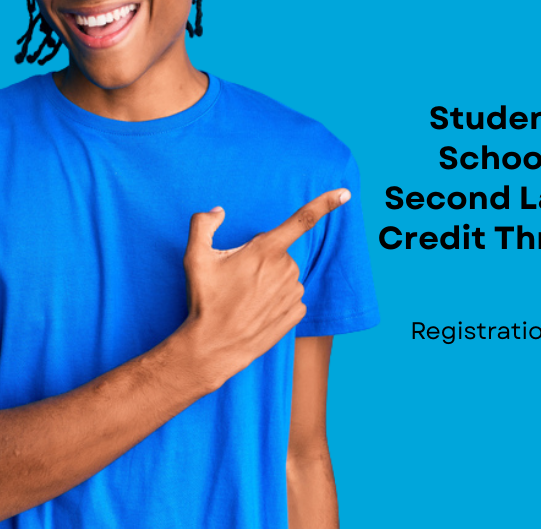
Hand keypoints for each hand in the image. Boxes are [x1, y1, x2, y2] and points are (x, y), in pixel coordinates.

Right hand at [176, 189, 350, 389]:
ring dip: (270, 281)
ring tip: (245, 298)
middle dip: (264, 260)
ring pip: (286, 276)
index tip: (345, 193)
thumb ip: (203, 225)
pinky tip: (258, 310)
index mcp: (266, 250)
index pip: (302, 220)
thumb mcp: (195, 257)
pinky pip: (292, 297)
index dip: (325, 204)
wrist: (213, 347)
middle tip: (239, 279)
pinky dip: (278, 301)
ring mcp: (293, 292)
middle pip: (280, 253)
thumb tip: (218, 211)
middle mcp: (286, 268)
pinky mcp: (296, 312)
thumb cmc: (205, 300)